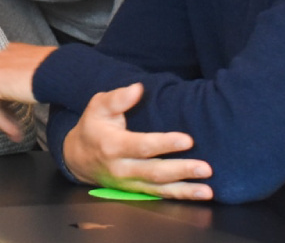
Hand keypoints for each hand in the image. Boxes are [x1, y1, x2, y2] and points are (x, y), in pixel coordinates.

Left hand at [0, 43, 55, 140]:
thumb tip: (30, 93)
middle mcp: (1, 57)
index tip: (20, 114)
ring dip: (5, 120)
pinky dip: (3, 121)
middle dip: (7, 111)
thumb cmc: (61, 73)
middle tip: (18, 128)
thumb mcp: (43, 73)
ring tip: (17, 134)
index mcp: (13, 52)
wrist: (61, 72)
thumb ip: (31, 79)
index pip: (5, 79)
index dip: (11, 100)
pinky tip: (15, 132)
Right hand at [61, 83, 212, 199]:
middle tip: (205, 168)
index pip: (142, 146)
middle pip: (154, 171)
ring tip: (207, 190)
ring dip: (185, 190)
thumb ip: (117, 98)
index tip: (188, 140)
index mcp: (112, 145)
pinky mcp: (136, 191)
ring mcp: (129, 183)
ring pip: (159, 189)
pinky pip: (159, 196)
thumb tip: (137, 88)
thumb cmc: (93, 127)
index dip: (165, 144)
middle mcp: (121, 168)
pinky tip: (199, 195)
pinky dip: (180, 197)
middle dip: (181, 170)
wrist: (77, 158)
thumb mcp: (98, 107)